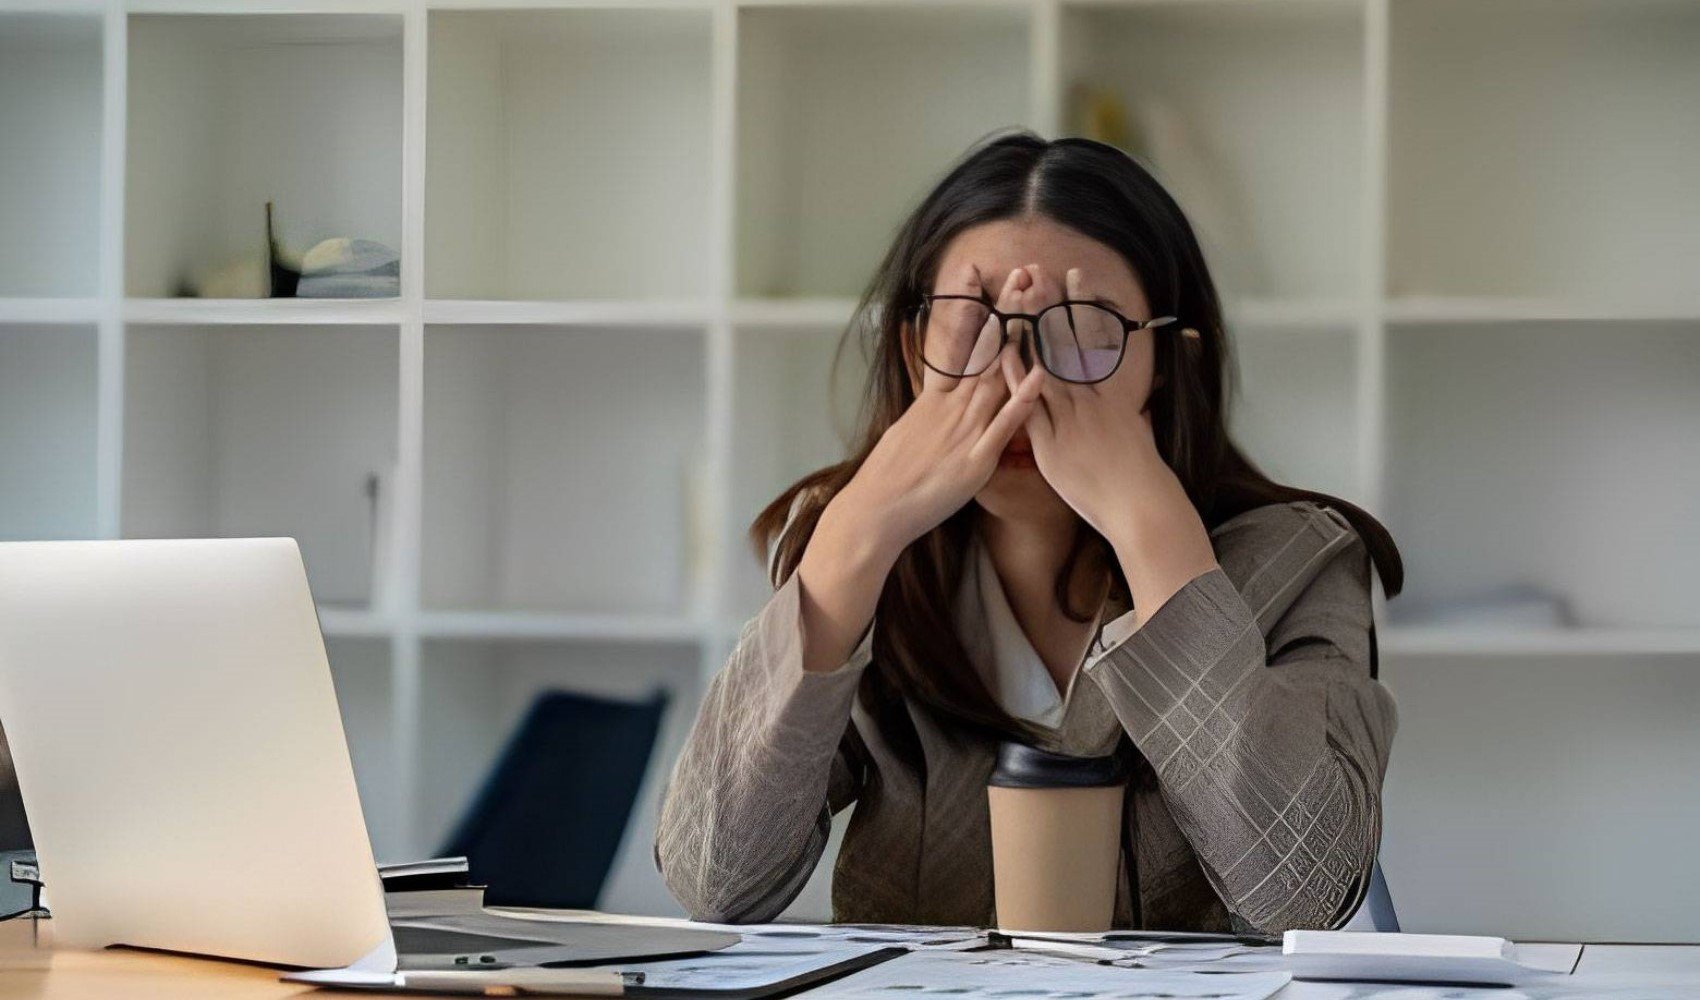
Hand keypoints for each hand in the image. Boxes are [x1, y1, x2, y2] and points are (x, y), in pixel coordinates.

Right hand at [832, 262, 1044, 558]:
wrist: (875, 512)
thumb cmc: (890, 478)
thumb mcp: (906, 431)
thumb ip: (926, 409)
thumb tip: (931, 393)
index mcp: (934, 400)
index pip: (954, 341)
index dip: (967, 306)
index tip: (975, 271)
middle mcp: (950, 408)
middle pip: (983, 350)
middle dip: (1004, 310)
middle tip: (1021, 272)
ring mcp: (964, 431)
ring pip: (997, 377)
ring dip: (1018, 340)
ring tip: (1035, 305)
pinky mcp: (976, 460)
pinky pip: (1004, 426)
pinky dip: (1022, 400)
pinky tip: (1039, 374)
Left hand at [1010, 263, 1193, 553]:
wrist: (1139, 505)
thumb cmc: (1142, 474)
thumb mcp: (1141, 430)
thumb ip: (1136, 409)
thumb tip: (1149, 395)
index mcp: (1107, 392)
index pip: (1092, 338)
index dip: (1080, 306)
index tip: (1073, 276)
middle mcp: (1087, 399)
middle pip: (1064, 343)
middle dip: (1049, 304)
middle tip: (1037, 269)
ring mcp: (1068, 419)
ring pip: (1044, 365)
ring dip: (1029, 330)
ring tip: (1017, 297)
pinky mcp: (1050, 444)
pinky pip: (1029, 407)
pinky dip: (1017, 380)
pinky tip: (1003, 354)